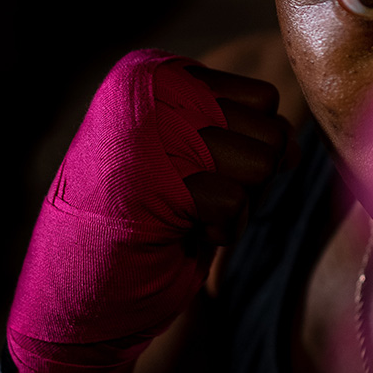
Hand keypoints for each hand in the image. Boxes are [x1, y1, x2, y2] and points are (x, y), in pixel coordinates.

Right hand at [0, 50, 296, 372]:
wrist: (77, 299)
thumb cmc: (144, 227)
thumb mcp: (195, 160)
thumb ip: (242, 135)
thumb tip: (295, 145)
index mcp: (151, 72)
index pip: (263, 99)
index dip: (251, 150)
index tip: (198, 173)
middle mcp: (146, 88)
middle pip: (269, 130)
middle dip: (247, 180)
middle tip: (191, 199)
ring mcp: (146, 130)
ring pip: (259, 165)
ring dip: (233, 207)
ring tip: (180, 215)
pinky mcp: (151, 179)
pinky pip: (235, 204)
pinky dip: (217, 232)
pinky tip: (171, 235)